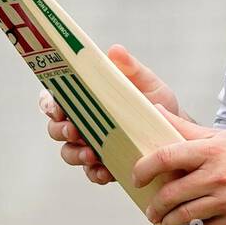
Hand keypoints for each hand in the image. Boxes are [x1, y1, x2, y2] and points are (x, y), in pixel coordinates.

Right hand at [38, 44, 182, 185]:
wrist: (177, 132)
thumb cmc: (157, 103)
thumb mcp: (147, 83)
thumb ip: (130, 68)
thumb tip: (115, 50)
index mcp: (86, 99)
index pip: (55, 99)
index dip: (49, 104)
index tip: (56, 107)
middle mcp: (82, 123)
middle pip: (55, 128)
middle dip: (60, 130)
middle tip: (74, 130)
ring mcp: (90, 146)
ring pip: (69, 152)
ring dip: (75, 153)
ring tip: (91, 154)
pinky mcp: (103, 166)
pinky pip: (91, 173)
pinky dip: (95, 173)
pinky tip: (105, 171)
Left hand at [133, 106, 225, 224]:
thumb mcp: (222, 137)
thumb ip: (187, 128)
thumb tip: (157, 111)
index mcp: (211, 150)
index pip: (167, 157)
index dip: (144, 168)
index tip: (137, 178)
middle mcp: (218, 175)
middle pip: (171, 193)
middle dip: (154, 206)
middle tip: (151, 210)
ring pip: (184, 216)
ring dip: (168, 223)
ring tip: (164, 223)